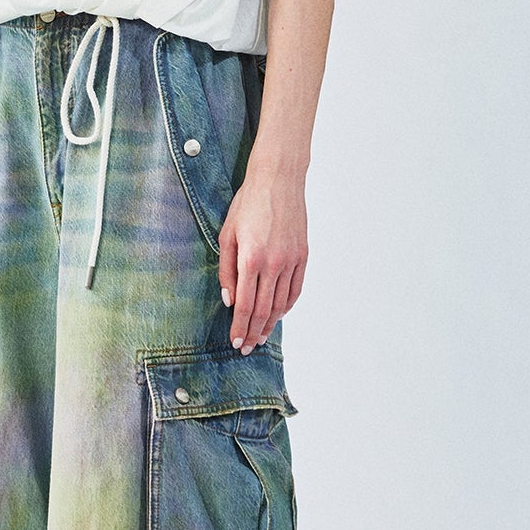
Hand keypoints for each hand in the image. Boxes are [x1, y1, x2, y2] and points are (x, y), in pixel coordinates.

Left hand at [217, 149, 307, 353]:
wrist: (278, 181)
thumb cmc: (248, 204)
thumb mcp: (227, 234)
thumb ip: (226, 270)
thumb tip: (229, 300)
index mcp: (251, 259)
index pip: (244, 304)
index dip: (239, 327)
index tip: (235, 342)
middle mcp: (273, 264)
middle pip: (263, 310)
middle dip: (253, 332)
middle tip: (247, 347)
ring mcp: (291, 261)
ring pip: (281, 303)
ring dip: (270, 323)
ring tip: (261, 336)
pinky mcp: (303, 256)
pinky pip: (296, 289)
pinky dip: (287, 306)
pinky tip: (278, 315)